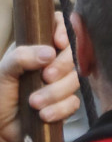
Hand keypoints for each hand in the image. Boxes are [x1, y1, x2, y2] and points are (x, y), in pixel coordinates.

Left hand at [0, 14, 80, 141]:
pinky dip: (59, 109)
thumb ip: (21, 56)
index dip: (64, 30)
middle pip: (73, 54)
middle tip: (46, 77)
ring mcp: (58, 84)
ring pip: (75, 80)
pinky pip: (73, 103)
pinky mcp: (63, 105)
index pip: (58, 26)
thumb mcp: (3, 72)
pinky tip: (44, 115)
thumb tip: (50, 52)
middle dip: (62, 66)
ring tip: (34, 103)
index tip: (59, 42)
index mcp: (35, 48)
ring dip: (55, 93)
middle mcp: (50, 63)